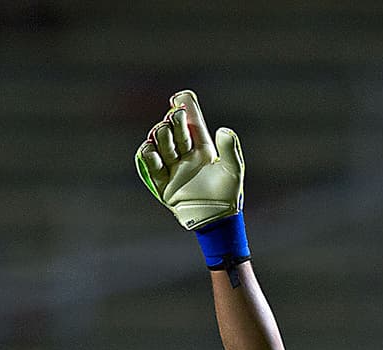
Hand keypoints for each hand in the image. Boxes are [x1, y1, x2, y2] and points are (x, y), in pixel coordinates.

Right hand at [136, 90, 243, 229]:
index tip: (181, 96)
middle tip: (175, 116)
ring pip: (161, 144)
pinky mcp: (163, 183)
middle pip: (174, 130)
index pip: (192, 123)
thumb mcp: (233, 170)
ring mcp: (173, 168)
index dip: (186, 108)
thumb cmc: (228, 195)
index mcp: (203, 148)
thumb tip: (224, 129)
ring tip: (163, 131)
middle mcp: (186, 155)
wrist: (216, 220)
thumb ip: (231, 150)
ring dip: (161, 135)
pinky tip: (150, 148)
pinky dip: (148, 155)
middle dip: (173, 120)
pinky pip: (151, 165)